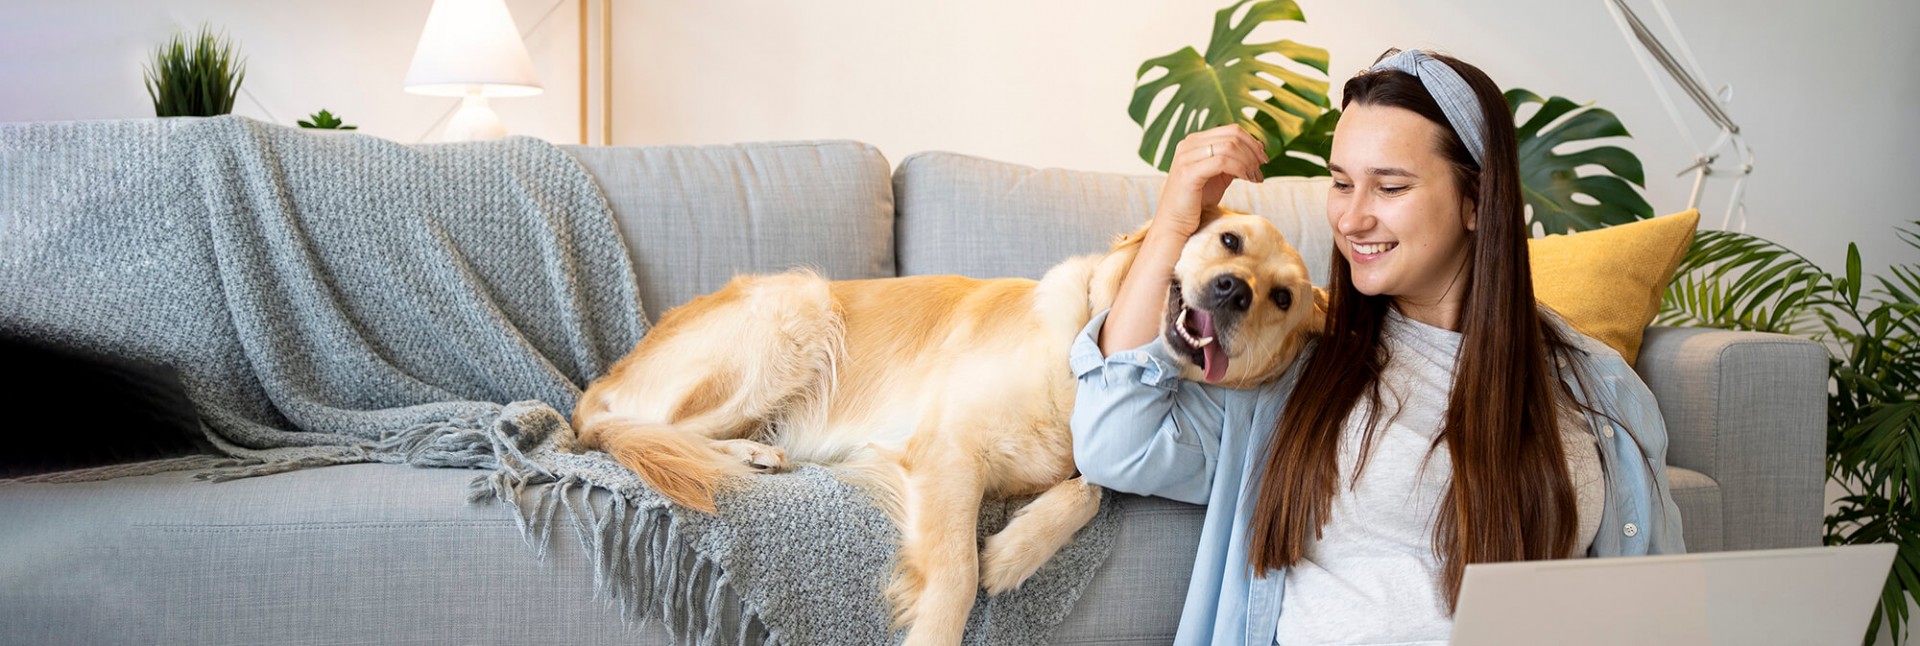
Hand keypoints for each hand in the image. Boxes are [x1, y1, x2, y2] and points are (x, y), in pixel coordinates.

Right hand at [1151, 125, 1269, 240]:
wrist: (1175, 223)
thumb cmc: (1197, 201)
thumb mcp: (1218, 175)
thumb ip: (1233, 160)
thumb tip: (1258, 148)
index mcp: (1195, 141)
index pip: (1230, 130)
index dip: (1252, 142)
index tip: (1263, 158)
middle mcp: (1188, 144)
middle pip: (1232, 136)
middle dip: (1253, 152)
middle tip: (1261, 169)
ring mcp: (1186, 157)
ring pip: (1229, 147)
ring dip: (1248, 162)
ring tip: (1254, 177)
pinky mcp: (1188, 172)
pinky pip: (1222, 162)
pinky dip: (1240, 168)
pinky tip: (1246, 179)